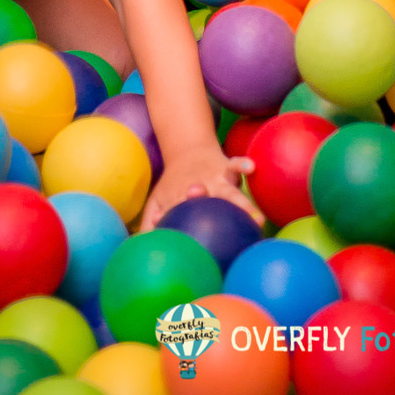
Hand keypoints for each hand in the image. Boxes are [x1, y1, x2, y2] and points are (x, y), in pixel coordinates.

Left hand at [140, 142, 262, 230]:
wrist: (186, 149)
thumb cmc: (172, 183)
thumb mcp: (157, 199)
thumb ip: (149, 223)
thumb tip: (137, 246)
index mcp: (179, 199)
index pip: (178, 212)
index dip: (176, 219)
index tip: (181, 235)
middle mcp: (198, 188)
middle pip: (202, 199)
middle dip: (202, 202)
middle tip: (208, 214)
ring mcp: (214, 178)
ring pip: (229, 191)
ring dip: (240, 201)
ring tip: (256, 219)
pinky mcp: (226, 166)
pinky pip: (236, 164)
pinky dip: (243, 164)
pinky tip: (252, 167)